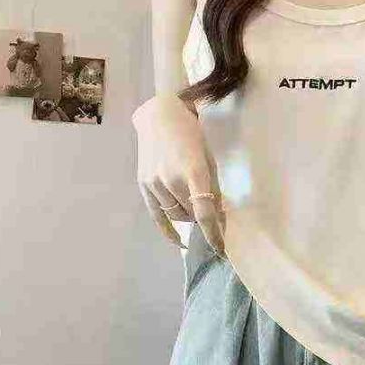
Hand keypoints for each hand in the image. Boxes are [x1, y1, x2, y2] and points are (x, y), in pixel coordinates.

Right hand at [132, 96, 225, 254]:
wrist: (160, 116)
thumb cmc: (192, 134)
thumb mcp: (209, 158)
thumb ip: (213, 188)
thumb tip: (218, 218)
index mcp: (193, 170)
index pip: (204, 211)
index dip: (214, 233)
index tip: (222, 248)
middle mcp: (171, 179)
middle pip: (192, 214)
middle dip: (204, 216)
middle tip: (211, 210)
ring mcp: (154, 182)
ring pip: (176, 215)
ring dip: (189, 216)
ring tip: (195, 206)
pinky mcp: (143, 184)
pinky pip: (156, 215)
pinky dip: (168, 230)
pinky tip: (179, 241)